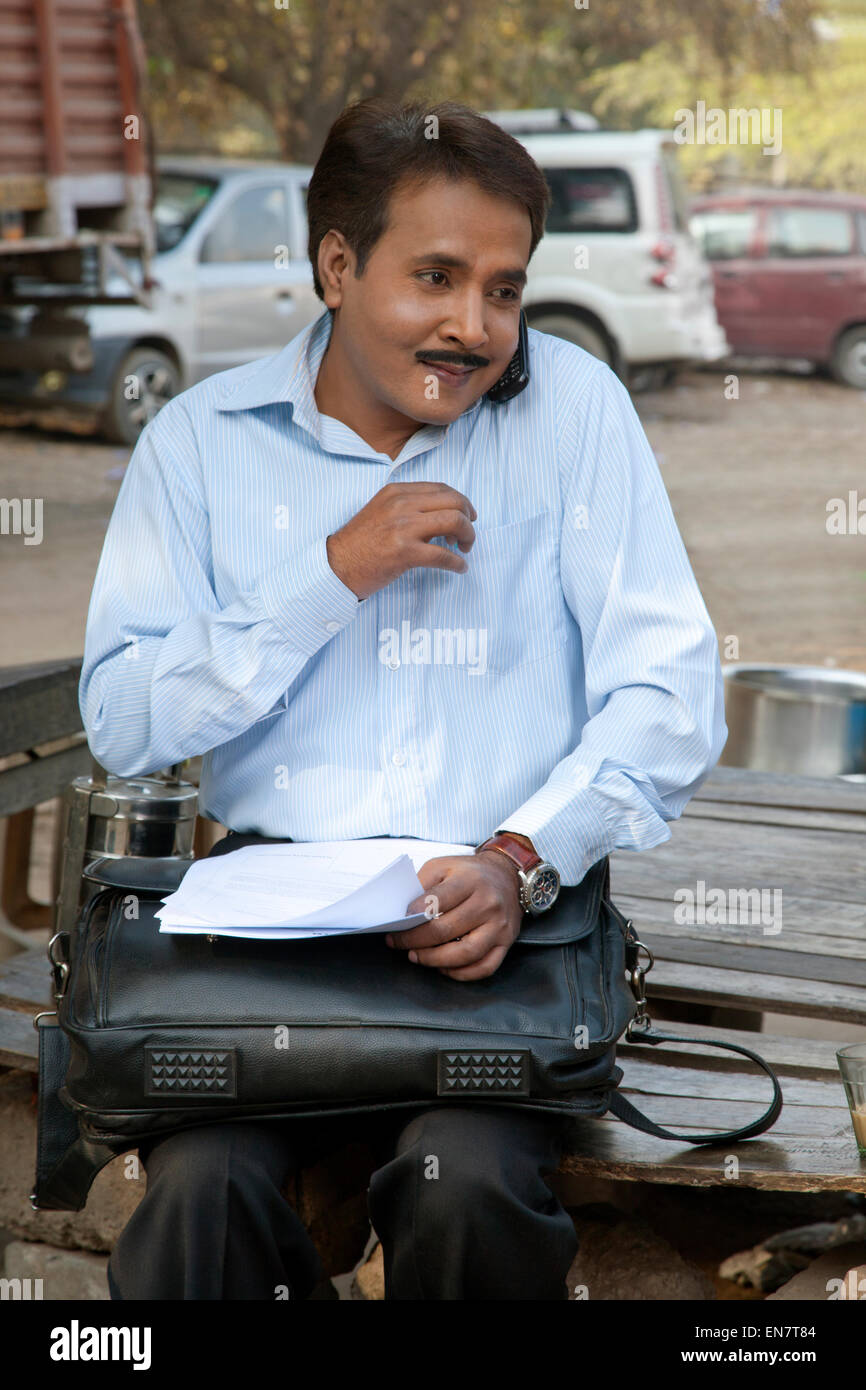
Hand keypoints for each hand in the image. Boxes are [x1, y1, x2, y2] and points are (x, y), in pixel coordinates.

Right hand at [326, 481, 476, 600]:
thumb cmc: (360, 544)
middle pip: (453, 501)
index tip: (466, 515)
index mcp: (397, 492)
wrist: (337, 566)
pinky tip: (459, 568)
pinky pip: (443, 555)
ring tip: (465, 548)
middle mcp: (401, 504)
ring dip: (468, 536)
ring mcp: (403, 527)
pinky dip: (457, 563)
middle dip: (468, 518)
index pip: (441, 488)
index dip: (461, 501)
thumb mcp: (383, 513)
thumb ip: (410, 509)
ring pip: (454, 522)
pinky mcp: (405, 552)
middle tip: (468, 534)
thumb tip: (441, 520)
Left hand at [385, 851, 522, 980]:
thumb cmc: (470, 873)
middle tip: (399, 942)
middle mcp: (487, 903)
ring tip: (417, 956)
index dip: (412, 916)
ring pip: (465, 954)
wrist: (506, 875)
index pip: (437, 901)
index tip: (398, 923)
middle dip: (415, 941)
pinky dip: (461, 973)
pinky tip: (444, 967)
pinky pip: (484, 967)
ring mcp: (499, 925)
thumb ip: (422, 885)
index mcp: (469, 880)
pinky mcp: (506, 942)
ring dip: (435, 960)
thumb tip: (402, 913)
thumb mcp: (443, 866)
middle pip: (445, 931)